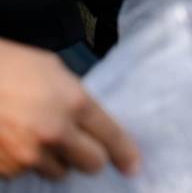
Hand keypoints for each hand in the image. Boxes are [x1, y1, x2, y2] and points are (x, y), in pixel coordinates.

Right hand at [0, 41, 138, 179]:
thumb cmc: (10, 66)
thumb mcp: (55, 72)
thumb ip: (76, 99)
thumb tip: (87, 120)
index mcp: (75, 104)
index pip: (112, 137)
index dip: (125, 153)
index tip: (132, 166)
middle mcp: (56, 133)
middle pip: (90, 163)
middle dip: (90, 156)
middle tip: (81, 146)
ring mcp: (28, 155)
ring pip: (58, 171)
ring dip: (55, 159)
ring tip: (38, 135)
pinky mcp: (6, 168)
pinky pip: (26, 173)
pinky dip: (25, 162)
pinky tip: (15, 140)